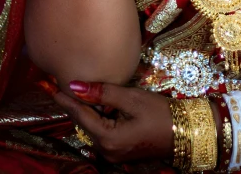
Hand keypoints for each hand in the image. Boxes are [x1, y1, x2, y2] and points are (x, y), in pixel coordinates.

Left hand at [50, 79, 173, 163]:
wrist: (187, 132)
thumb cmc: (161, 113)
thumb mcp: (132, 99)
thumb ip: (103, 93)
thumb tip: (75, 85)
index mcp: (108, 139)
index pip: (81, 116)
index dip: (67, 100)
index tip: (53, 88)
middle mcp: (107, 152)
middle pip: (85, 124)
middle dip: (76, 106)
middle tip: (63, 88)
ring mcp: (115, 154)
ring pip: (94, 129)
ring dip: (88, 112)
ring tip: (78, 94)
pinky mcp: (122, 151)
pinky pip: (103, 134)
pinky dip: (99, 119)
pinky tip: (98, 107)